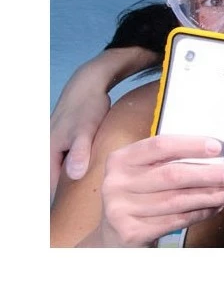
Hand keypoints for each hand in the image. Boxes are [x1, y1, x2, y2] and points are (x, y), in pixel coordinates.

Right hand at [50, 77, 110, 198]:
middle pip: (57, 181)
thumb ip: (78, 152)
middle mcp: (49, 151)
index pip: (51, 187)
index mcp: (48, 152)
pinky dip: (83, 168)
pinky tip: (97, 173)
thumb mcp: (84, 130)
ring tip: (96, 195)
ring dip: (78, 181)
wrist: (89, 85)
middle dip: (72, 194)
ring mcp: (59, 146)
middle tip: (89, 207)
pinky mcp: (70, 142)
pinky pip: (74, 161)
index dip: (63, 202)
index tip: (77, 215)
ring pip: (66, 171)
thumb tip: (74, 175)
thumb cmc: (87, 107)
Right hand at [97, 135, 223, 246]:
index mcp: (122, 159)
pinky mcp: (130, 233)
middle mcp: (116, 182)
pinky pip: (175, 220)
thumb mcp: (153, 174)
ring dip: (209, 196)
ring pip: (176, 200)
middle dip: (207, 174)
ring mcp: (120, 209)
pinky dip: (200, 213)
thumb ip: (188, 164)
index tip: (218, 147)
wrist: (113, 236)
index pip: (160, 145)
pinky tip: (215, 208)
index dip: (191, 145)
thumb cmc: (143, 196)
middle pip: (171, 175)